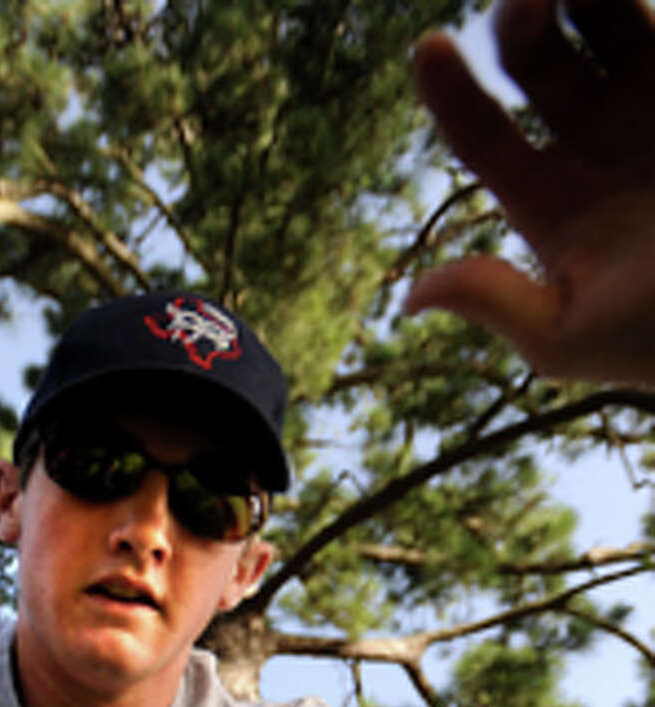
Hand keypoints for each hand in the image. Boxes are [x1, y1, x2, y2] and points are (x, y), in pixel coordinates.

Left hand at [406, 0, 654, 384]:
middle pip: (535, 55)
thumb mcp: (570, 337)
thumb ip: (494, 305)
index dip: (449, 91)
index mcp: (552, 199)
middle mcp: (597, 141)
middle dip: (519, 19)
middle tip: (527, 3)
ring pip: (602, 12)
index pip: (482, 133)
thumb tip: (411, 298)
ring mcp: (654, 102)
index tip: (430, 48)